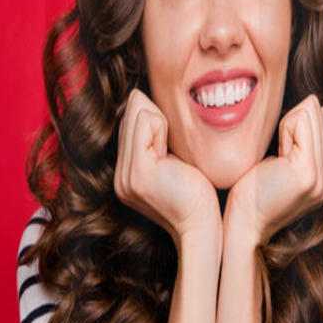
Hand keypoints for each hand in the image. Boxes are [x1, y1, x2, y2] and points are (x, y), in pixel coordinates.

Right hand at [114, 89, 220, 243]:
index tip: (172, 146)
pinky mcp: (138, 171)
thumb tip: (144, 98)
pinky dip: (163, 127)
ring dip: (163, 124)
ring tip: (173, 155)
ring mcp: (125, 175)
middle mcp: (120, 176)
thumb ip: (157, 137)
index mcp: (127, 174)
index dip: (156, 121)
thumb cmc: (198, 193)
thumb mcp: (174, 159)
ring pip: (138, 113)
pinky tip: (172, 155)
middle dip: (158, 119)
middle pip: (131, 113)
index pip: (131, 122)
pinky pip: (146, 121)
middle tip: (174, 150)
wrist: (203, 225)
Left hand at [227, 94, 322, 244]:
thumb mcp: (280, 164)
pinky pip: (300, 122)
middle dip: (295, 122)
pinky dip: (284, 130)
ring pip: (312, 113)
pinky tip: (275, 158)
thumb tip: (310, 104)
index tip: (281, 150)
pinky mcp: (307, 172)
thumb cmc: (249, 194)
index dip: (300, 123)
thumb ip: (299, 141)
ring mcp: (321, 177)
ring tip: (275, 158)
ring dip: (287, 126)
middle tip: (277, 155)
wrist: (241, 228)